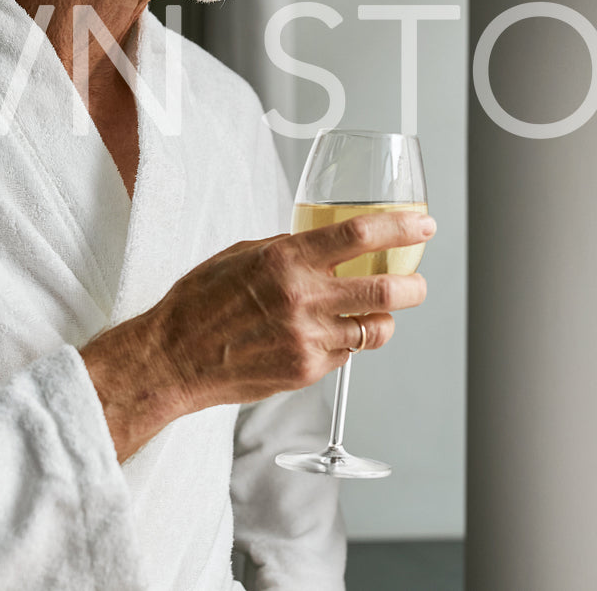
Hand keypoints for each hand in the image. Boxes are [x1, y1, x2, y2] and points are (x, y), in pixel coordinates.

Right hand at [81, 209, 433, 460]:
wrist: (173, 357)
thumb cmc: (201, 301)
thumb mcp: (242, 253)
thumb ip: (289, 249)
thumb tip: (326, 244)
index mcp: (286, 259)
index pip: (360, 235)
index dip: (401, 228)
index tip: (423, 226)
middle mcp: (302, 298)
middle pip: (385, 288)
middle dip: (414, 285)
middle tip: (417, 282)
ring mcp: (307, 338)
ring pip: (375, 329)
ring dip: (386, 319)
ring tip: (382, 313)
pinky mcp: (306, 370)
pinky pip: (346, 354)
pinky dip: (349, 343)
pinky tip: (333, 335)